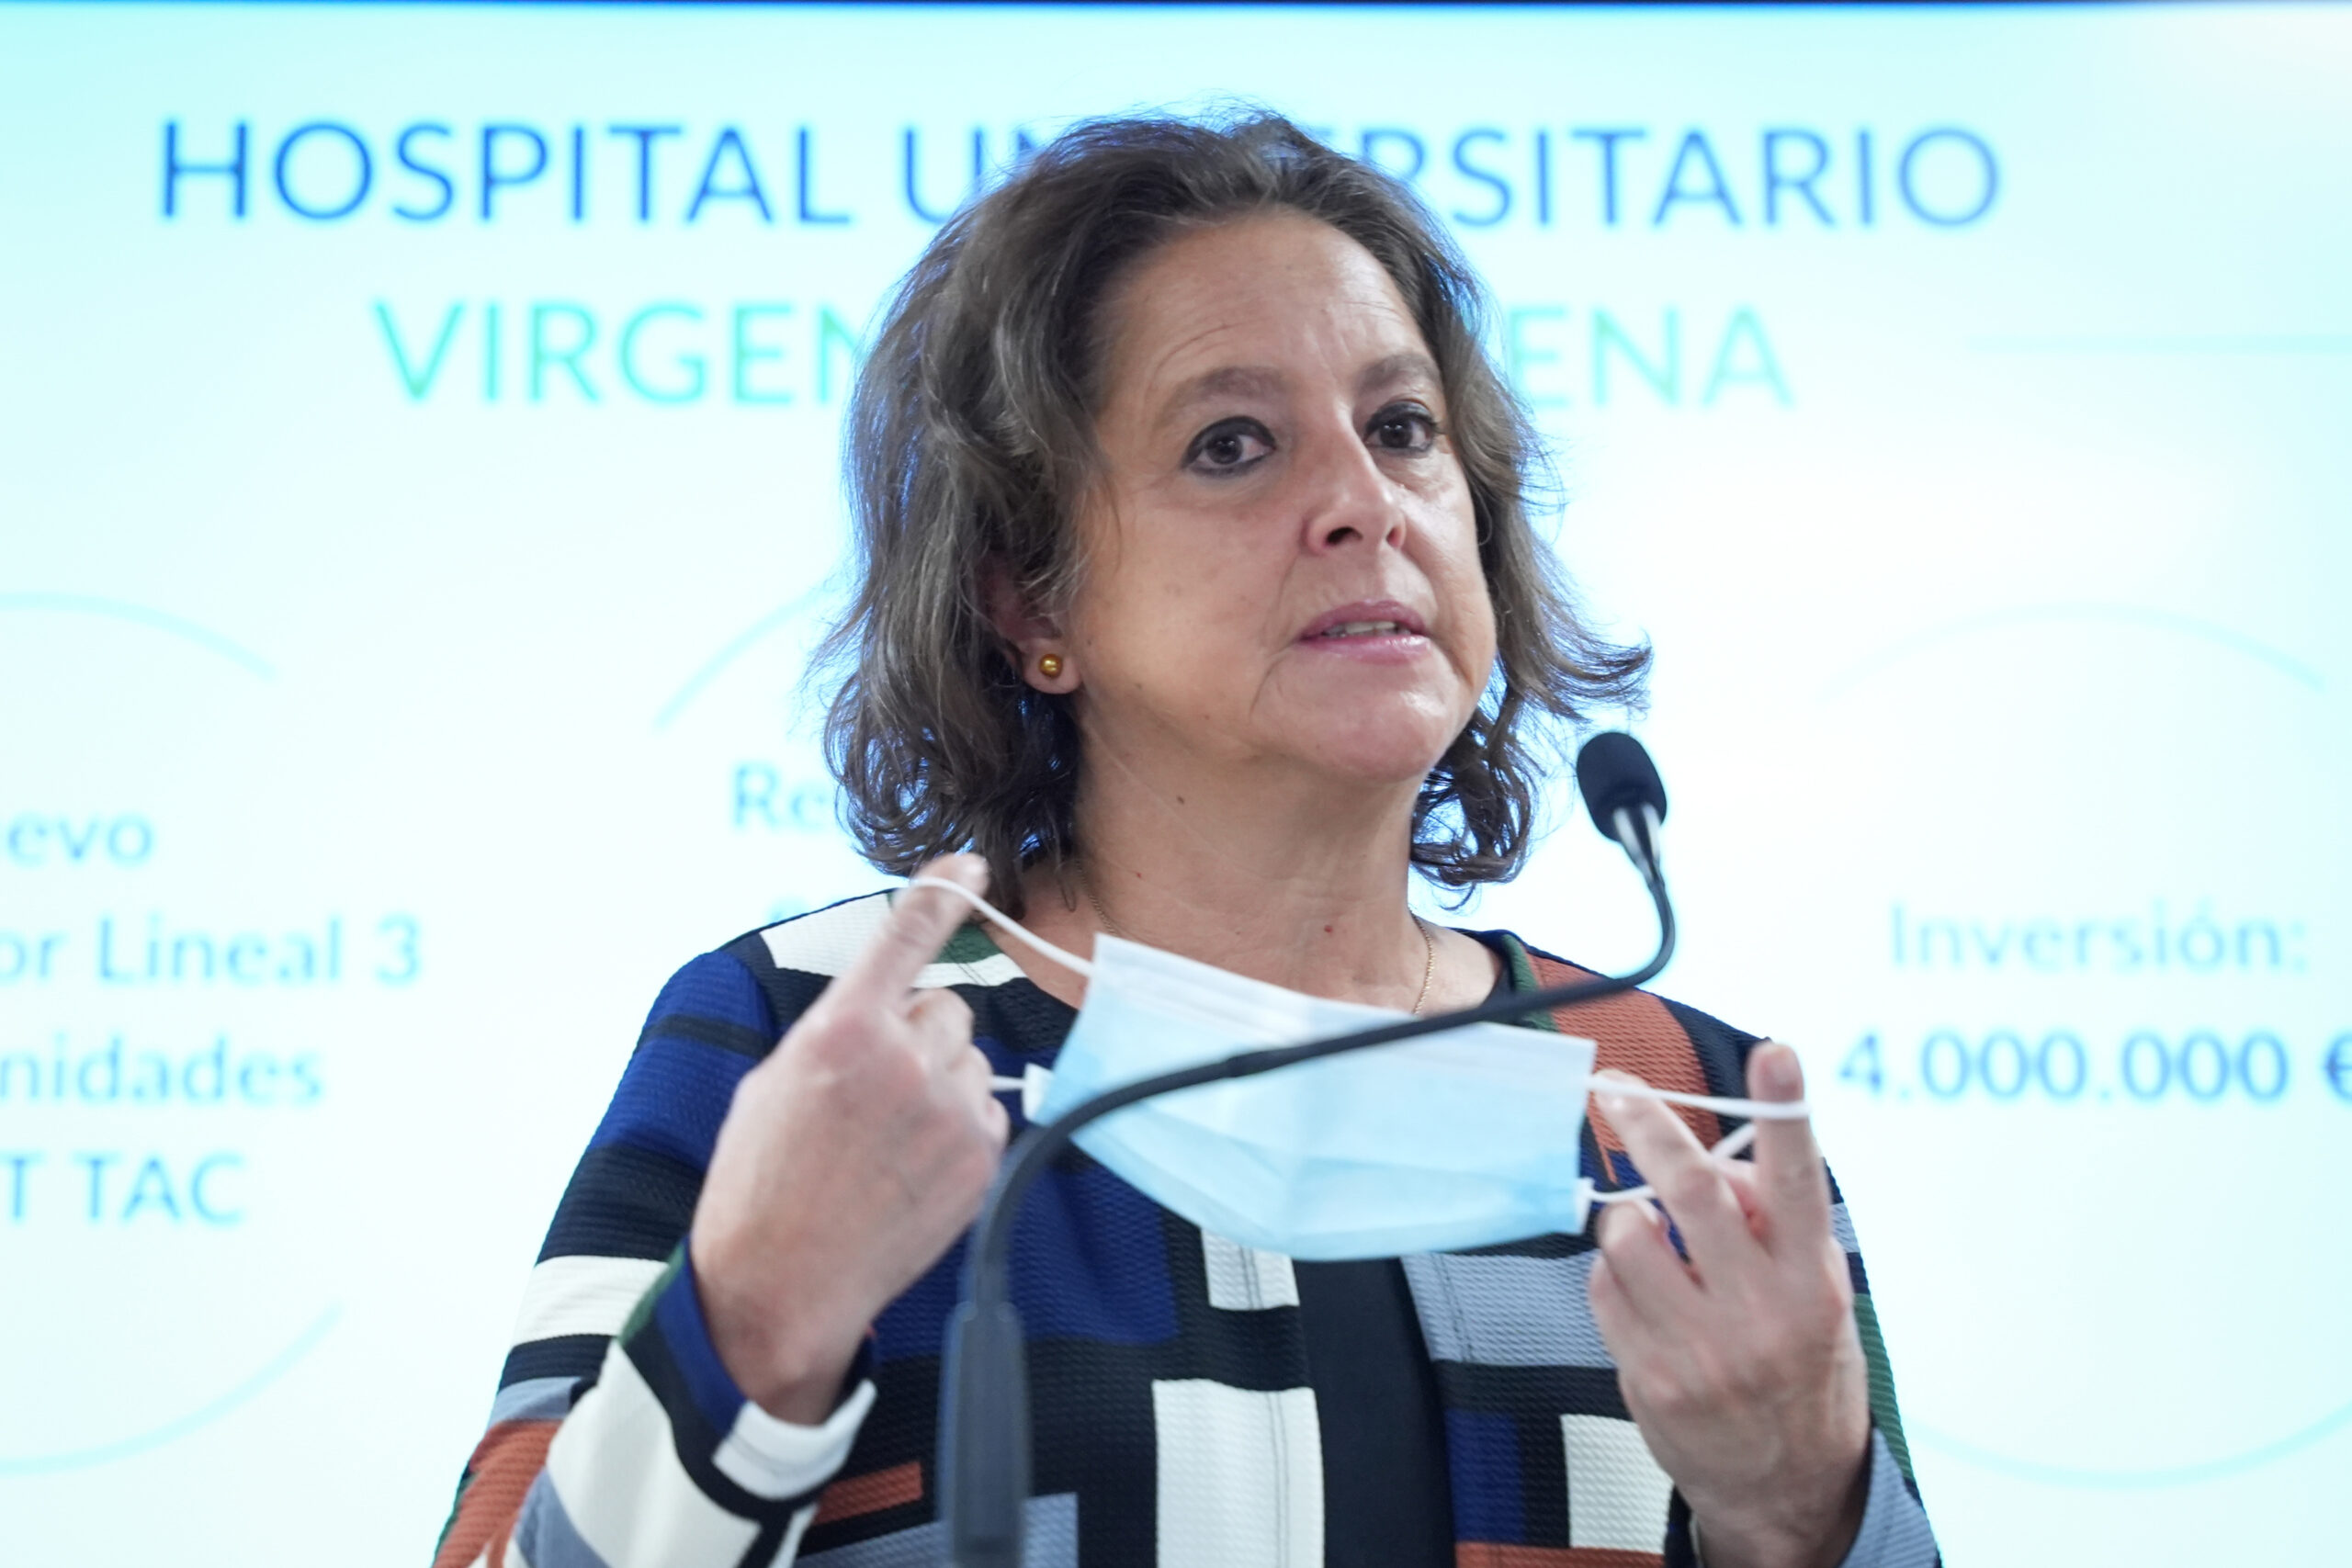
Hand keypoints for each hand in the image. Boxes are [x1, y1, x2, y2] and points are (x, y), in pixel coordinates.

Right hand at [691, 855, 1009, 1422]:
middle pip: (945, 1009)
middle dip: (917, 1036)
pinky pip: (985, 1111)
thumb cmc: (762, 1182)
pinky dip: (957, 1129)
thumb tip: (886, 1008)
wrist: (780, 1286)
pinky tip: (909, 1169)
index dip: (940, 892)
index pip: (903, 938)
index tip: (970, 864)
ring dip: (939, 1084)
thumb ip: (838, 1031)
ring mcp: (948, 1109)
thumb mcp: (776, 1081)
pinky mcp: (979, 1158)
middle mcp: (903, 1059)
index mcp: (841, 1029)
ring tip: (884, 1143)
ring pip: (968, 1060)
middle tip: (872, 1092)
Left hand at [1586, 1044, 1871, 1567]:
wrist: (1787, 1492)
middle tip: (1611, 1085)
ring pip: (1629, 1233)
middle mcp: (1763, 1310)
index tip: (1774, 1050)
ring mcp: (1704, 1348)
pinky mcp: (1652, 1377)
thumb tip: (1712, 1164)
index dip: (1784, 1111)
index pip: (1800, 1181)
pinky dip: (1613, 1273)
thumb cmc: (1801, 1369)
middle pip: (1689, 1191)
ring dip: (1624, 1214)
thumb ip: (1773, 1226)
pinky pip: (1604, 1288)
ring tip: (1646, 1232)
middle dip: (1645, 1125)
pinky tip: (1643, 1294)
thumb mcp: (1816, 1297)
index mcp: (1812, 1279)